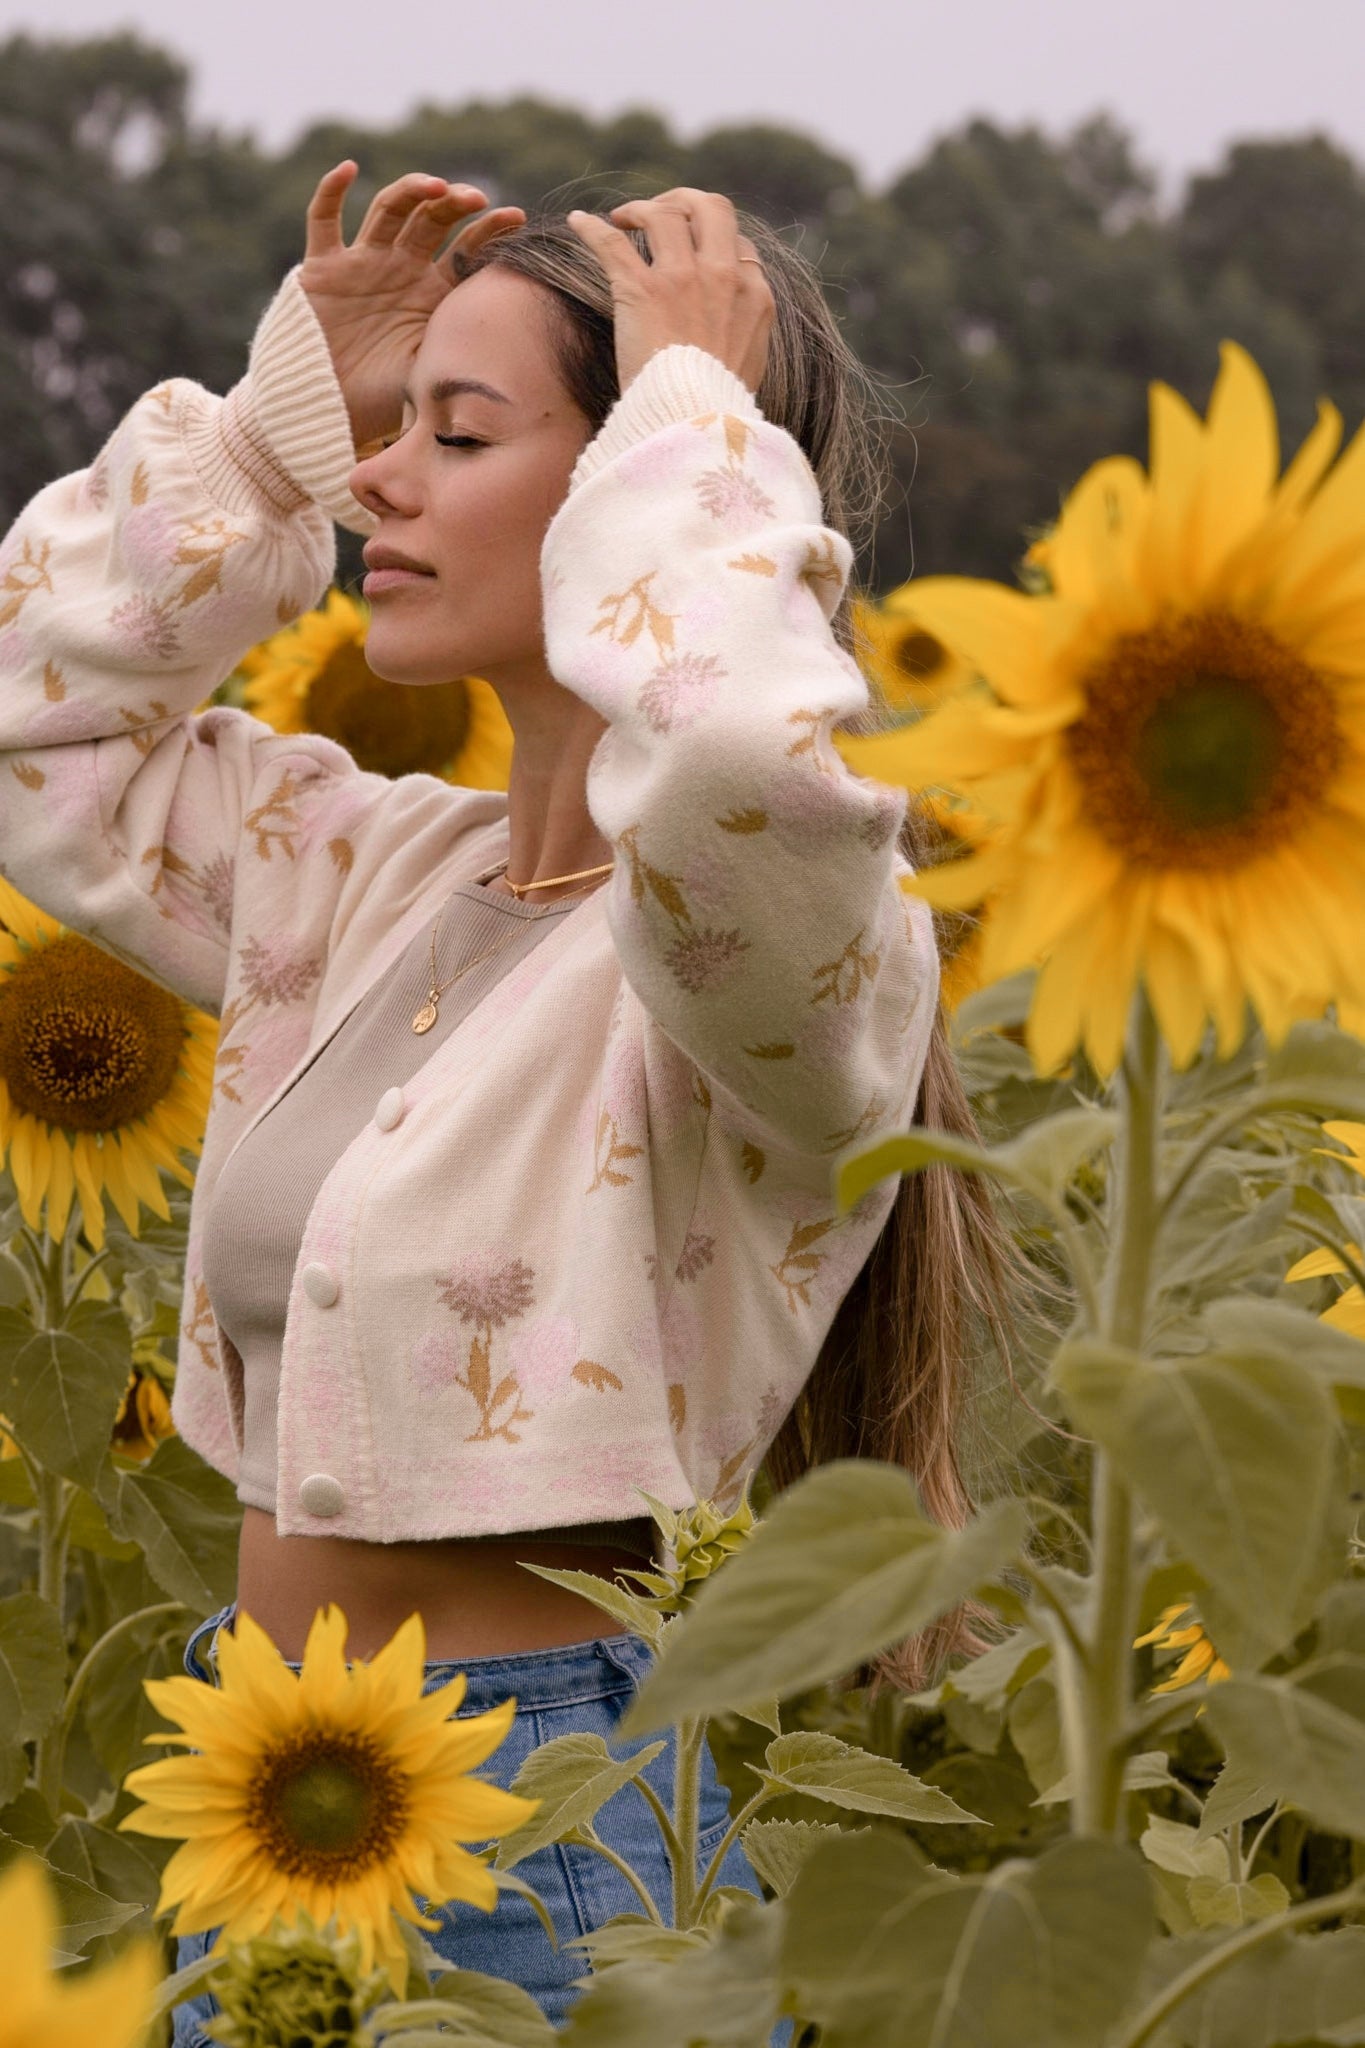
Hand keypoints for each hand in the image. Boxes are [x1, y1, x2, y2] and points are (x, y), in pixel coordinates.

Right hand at [299, 161, 524, 448]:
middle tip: (476, 200)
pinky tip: (349, 169)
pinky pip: (323, 219)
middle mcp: (400, 268)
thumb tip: (515, 378)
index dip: (489, 231)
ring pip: (389, 210)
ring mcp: (362, 262)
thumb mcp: (432, 377)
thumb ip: (463, 362)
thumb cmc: (382, 400)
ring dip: (411, 191)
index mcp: (431, 292)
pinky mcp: (322, 266)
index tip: (516, 219)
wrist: (327, 409)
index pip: (465, 250)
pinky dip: (332, 191)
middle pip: (431, 219)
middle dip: (454, 205)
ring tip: (436, 187)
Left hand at [565, 188, 773, 395]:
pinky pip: (611, 242)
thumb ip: (742, 331)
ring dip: (640, 208)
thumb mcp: (748, 363)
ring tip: (621, 218)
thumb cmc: (716, 407)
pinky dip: (591, 228)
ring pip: (663, 214)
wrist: (693, 427)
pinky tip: (578, 223)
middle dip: (684, 201)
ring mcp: (682, 279)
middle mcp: (723, 276)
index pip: (737, 243)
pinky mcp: (642, 290)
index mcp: (754, 295)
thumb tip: (728, 325)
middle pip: (709, 208)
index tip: (690, 248)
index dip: (710, 238)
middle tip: (660, 212)